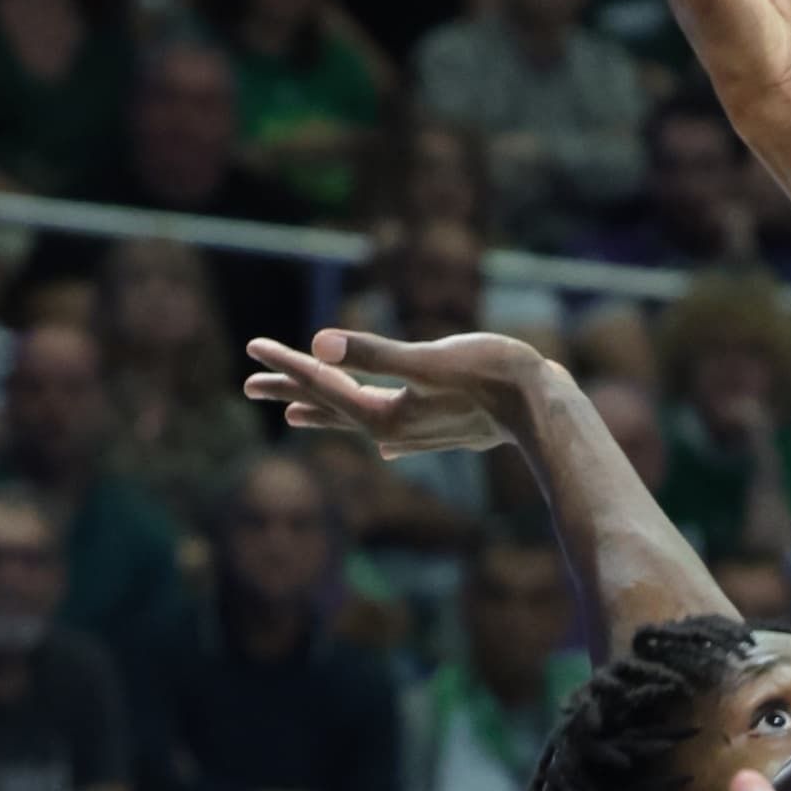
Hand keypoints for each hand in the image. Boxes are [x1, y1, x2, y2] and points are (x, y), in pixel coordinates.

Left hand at [244, 323, 535, 454]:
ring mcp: (417, 433)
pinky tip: (382, 446)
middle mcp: (394, 430)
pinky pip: (391, 431)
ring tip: (294, 414)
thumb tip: (320, 344)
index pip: (323, 384)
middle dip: (290, 391)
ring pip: (357, 419)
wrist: (541, 407)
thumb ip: (374, 352)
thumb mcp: (429, 359)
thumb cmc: (490, 375)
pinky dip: (373, 429)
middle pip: (330, 406)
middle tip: (249, 385)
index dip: (286, 362)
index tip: (251, 346)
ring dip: (324, 411)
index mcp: (384, 414)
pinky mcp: (438, 428)